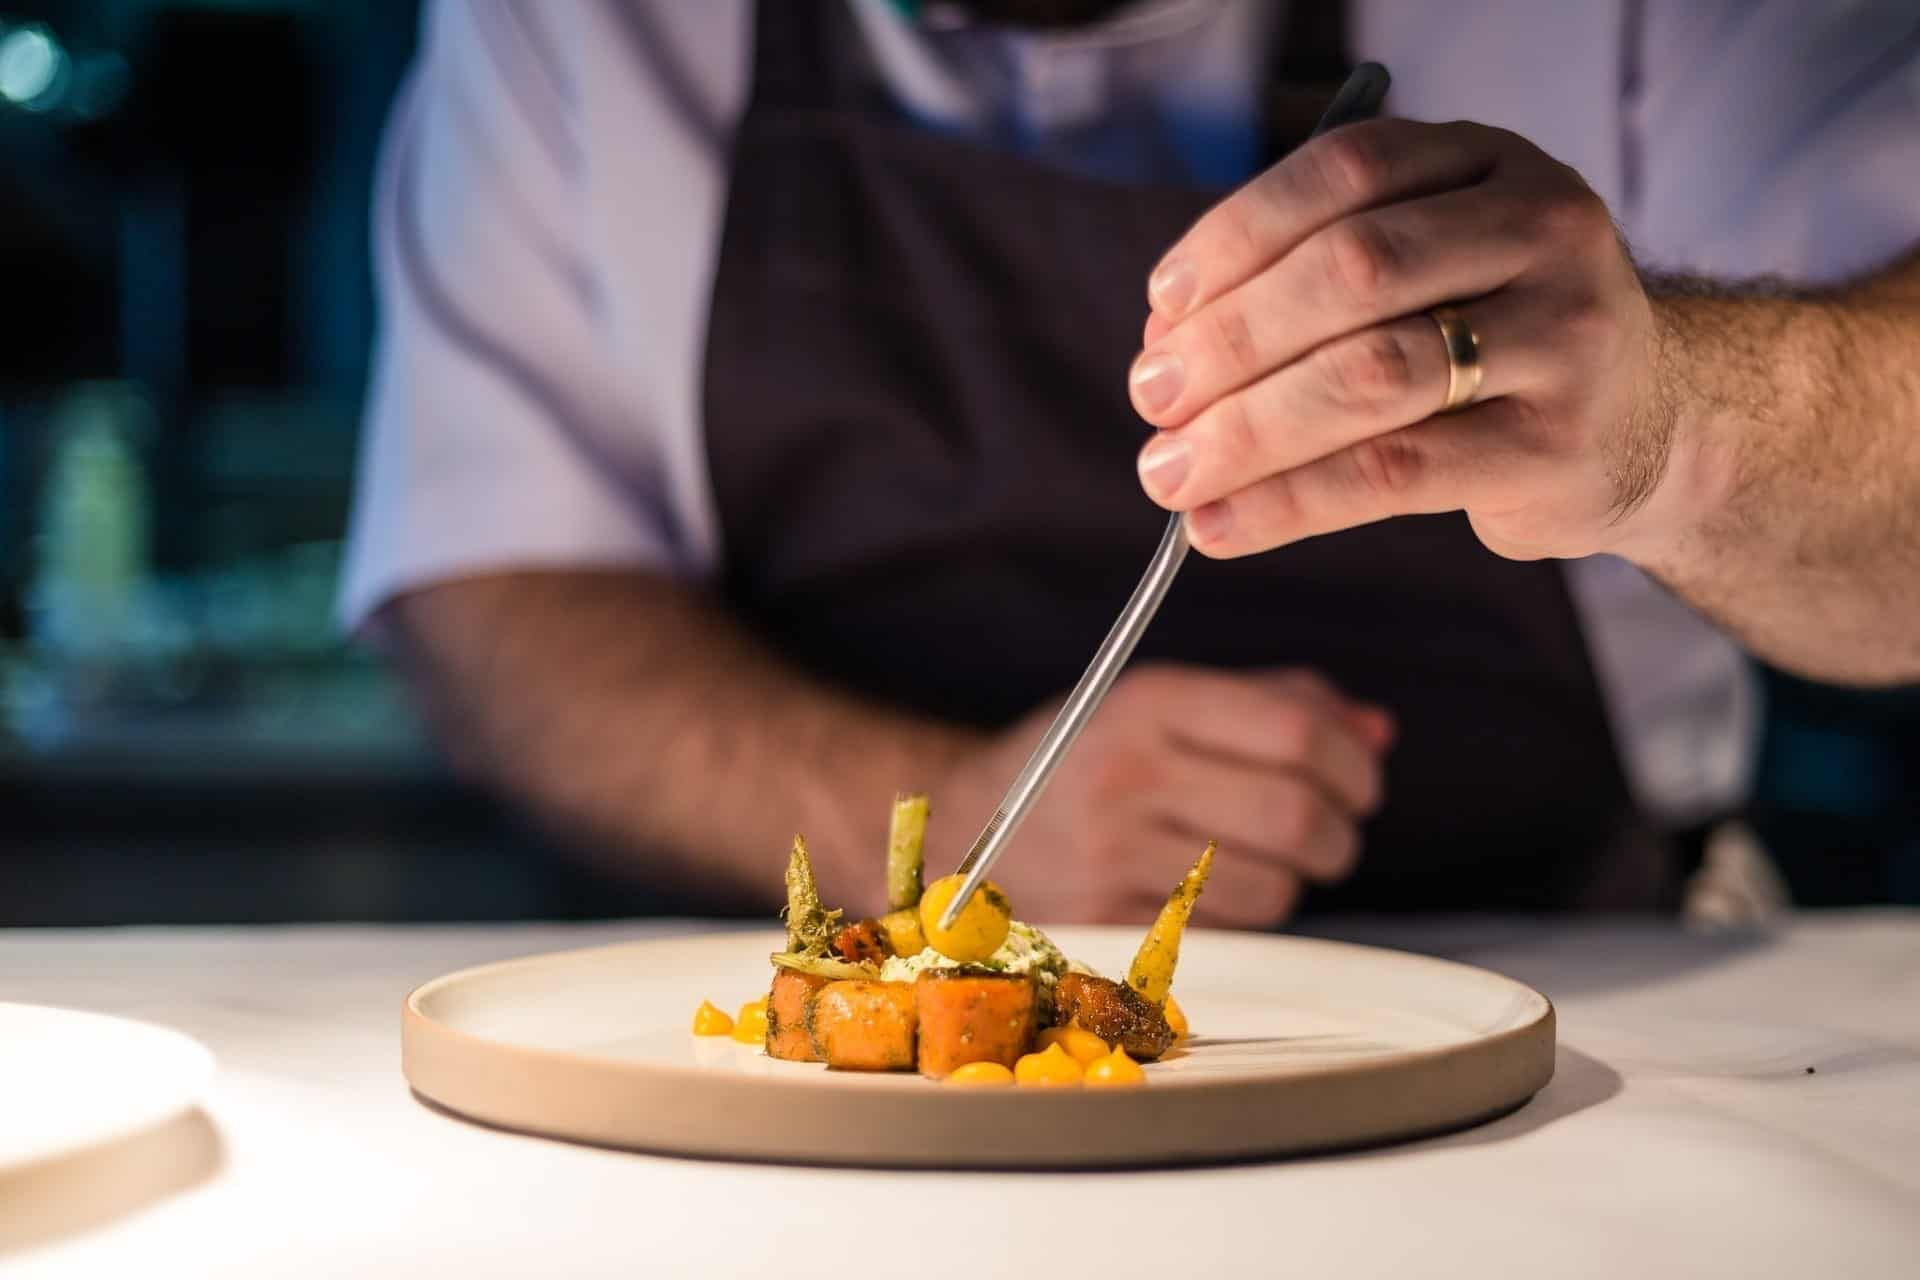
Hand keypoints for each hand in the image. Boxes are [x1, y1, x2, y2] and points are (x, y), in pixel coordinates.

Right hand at [928, 663, 1393, 927]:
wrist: (961, 823)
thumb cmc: (1081, 760)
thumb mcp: (1162, 704)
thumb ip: (1275, 705)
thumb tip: (1377, 733)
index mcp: (1148, 704)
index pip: (1296, 731)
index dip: (1354, 763)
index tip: (1360, 780)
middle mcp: (1128, 776)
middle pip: (1296, 813)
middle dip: (1340, 832)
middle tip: (1333, 832)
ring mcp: (1113, 857)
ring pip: (1272, 886)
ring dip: (1293, 882)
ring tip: (1267, 862)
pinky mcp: (1106, 924)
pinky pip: (1223, 933)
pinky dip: (1243, 918)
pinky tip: (1217, 892)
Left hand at [1130, 118, 1680, 562]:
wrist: (1650, 423)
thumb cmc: (1494, 341)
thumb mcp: (1428, 271)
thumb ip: (1310, 284)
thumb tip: (1166, 346)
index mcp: (1490, 164)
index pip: (1345, 173)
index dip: (1237, 235)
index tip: (1162, 306)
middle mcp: (1542, 230)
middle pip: (1352, 271)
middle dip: (1230, 340)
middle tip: (1151, 397)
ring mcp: (1564, 335)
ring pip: (1371, 375)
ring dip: (1246, 430)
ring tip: (1167, 474)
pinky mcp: (1556, 445)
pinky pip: (1394, 473)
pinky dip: (1289, 503)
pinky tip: (1219, 526)